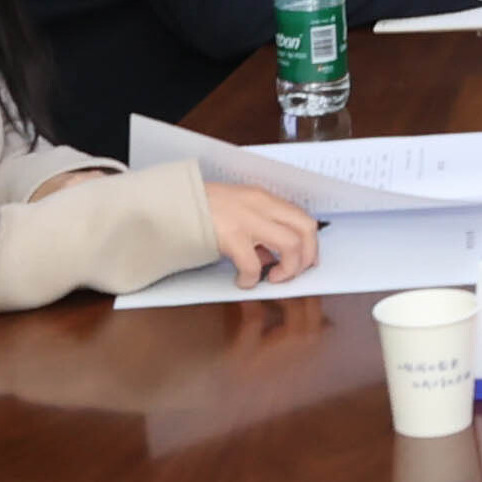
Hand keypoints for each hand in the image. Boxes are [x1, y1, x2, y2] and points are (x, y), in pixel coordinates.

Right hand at [200, 181, 319, 285]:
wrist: (170, 204)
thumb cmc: (201, 209)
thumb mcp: (237, 210)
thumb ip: (258, 228)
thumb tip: (271, 257)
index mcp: (263, 198)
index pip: (303, 218)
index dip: (311, 244)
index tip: (307, 261)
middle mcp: (261, 205)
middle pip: (306, 229)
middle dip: (306, 256)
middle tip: (293, 273)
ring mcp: (247, 220)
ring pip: (290, 245)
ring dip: (287, 269)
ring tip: (271, 278)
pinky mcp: (230, 236)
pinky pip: (253, 264)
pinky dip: (251, 279)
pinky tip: (242, 282)